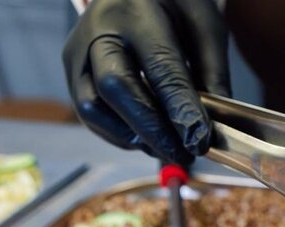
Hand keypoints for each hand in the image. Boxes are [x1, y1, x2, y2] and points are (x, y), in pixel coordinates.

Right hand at [62, 0, 229, 164]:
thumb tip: (211, 126)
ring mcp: (78, 51)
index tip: (199, 140)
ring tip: (166, 148)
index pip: (160, 68)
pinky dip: (118, 134)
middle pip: (116, 89)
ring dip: (131, 137)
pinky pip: (89, 113)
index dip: (180, 109)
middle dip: (152, 130)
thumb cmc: (173, 5)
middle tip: (183, 154)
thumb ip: (212, 73)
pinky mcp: (72, 70)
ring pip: (93, 107)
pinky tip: (145, 139)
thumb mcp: (204, 26)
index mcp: (137, 12)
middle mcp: (99, 29)